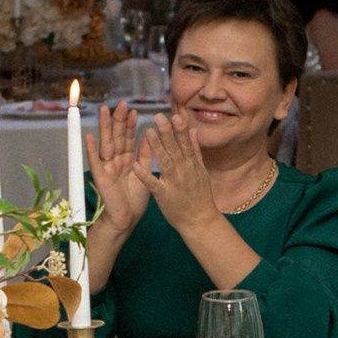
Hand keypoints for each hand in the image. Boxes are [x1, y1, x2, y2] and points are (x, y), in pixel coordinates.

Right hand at [84, 100, 152, 239]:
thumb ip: (146, 154)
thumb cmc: (135, 200)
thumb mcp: (144, 173)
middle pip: (116, 136)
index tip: (133, 109)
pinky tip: (89, 136)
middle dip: (118, 120)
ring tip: (104, 111)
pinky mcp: (100, 178)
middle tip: (121, 103)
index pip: (127, 138)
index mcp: (126, 160)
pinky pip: (95, 162)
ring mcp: (106, 168)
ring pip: (106, 144)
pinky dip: (91, 150)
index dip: (130, 124)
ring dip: (105, 127)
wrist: (126, 220)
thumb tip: (150, 135)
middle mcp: (115, 161)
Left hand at [140, 111, 222, 230]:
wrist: (200, 222)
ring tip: (149, 131)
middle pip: (176, 149)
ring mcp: (175, 183)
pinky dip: (145, 175)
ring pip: (165, 162)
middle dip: (167, 132)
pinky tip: (135, 165)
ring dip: (157, 147)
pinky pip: (153, 184)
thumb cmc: (200, 197)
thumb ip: (196, 151)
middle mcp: (185, 172)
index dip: (180, 129)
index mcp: (193, 165)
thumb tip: (194, 131)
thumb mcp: (202, 172)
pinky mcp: (164, 196)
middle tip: (159, 116)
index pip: (186, 144)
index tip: (174, 115)